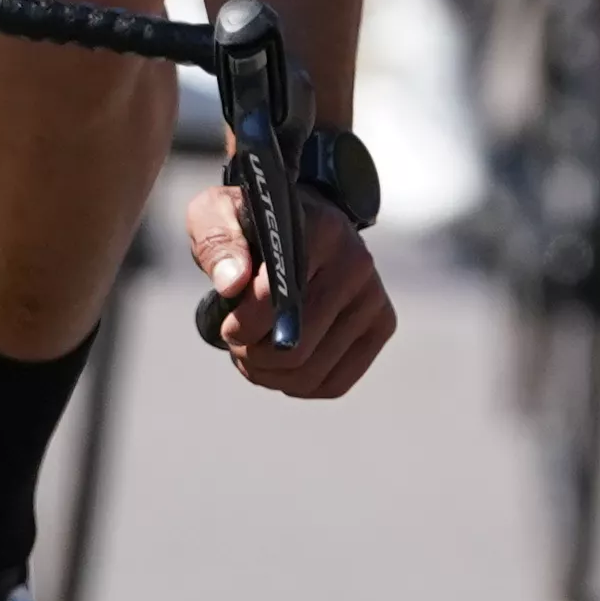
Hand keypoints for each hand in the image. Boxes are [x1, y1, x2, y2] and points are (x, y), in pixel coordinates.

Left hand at [191, 186, 390, 397]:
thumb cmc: (254, 225)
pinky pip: (334, 383)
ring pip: (312, 371)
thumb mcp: (218, 214)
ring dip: (269, 375)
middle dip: (253, 356)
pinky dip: (298, 386)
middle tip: (237, 344)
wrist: (301, 225)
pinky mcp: (381, 325)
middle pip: (296, 344)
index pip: (281, 296)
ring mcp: (373, 297)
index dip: (244, 325)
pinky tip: (280, 368)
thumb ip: (218, 243)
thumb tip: (232, 284)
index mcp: (321, 229)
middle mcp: (356, 263)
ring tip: (253, 356)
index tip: (228, 326)